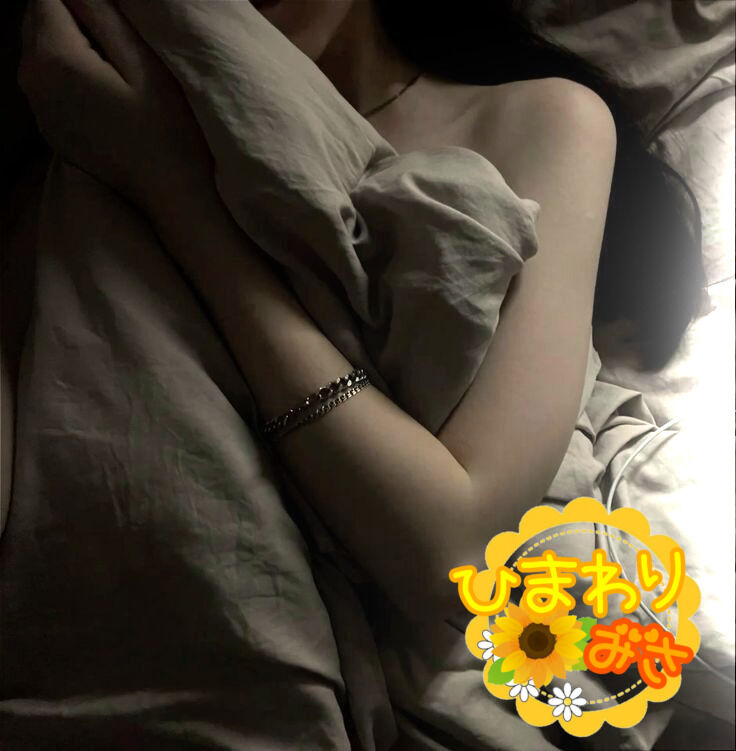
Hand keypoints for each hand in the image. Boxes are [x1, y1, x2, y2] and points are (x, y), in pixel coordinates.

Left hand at [18, 0, 210, 208]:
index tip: (116, 18)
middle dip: (73, 15)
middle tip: (119, 38)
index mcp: (52, 58)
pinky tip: (106, 87)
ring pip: (42, 49)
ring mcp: (39, 109)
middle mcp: (32, 81)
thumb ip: (102, 15)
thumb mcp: (143, 63)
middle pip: (38, 19)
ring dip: (72, 42)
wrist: (168, 194)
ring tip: (114, 59)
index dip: (85, 2)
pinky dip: (71, 71)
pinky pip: (50, 80)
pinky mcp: (51, 127)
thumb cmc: (166, 131)